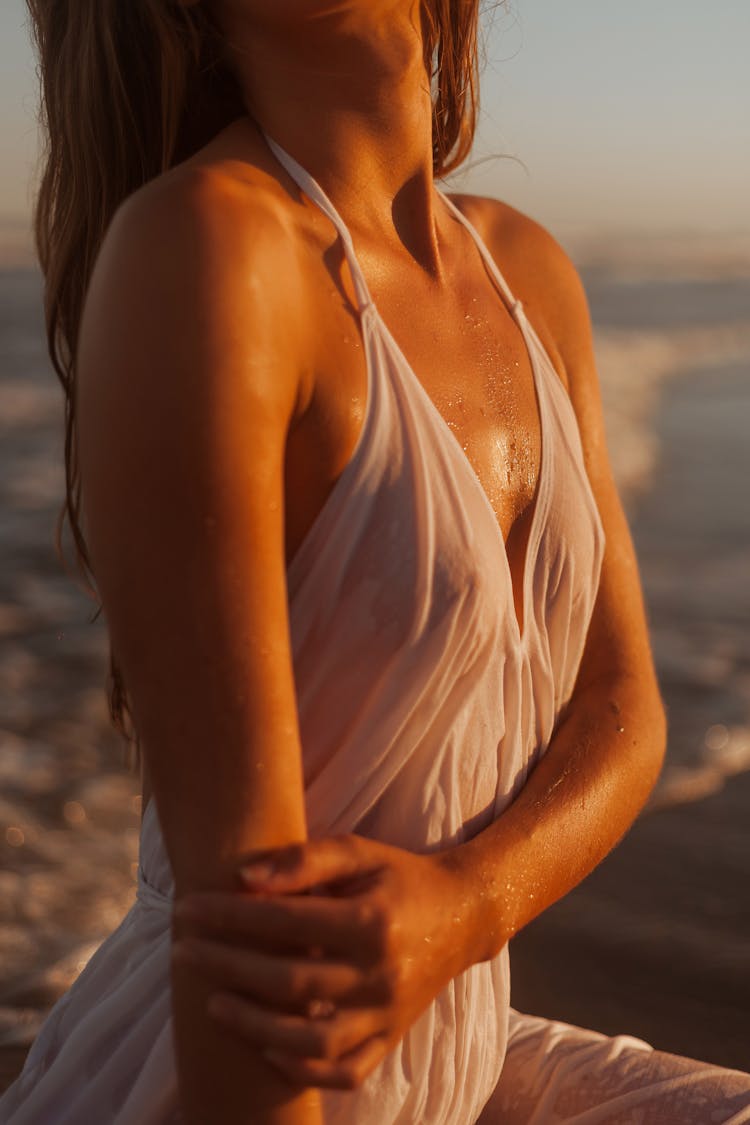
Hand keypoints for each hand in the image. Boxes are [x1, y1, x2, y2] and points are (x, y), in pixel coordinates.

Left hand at [171, 834, 477, 1089]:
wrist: (462, 915)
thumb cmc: (400, 876)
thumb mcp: (359, 852)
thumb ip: (304, 860)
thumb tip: (243, 877)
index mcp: (373, 921)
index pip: (287, 923)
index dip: (231, 916)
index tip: (189, 909)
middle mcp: (383, 974)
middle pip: (291, 982)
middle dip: (227, 966)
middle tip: (183, 952)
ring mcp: (389, 1014)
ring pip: (314, 1039)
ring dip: (254, 1026)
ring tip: (212, 1004)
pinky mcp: (391, 1038)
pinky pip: (345, 1071)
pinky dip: (303, 1068)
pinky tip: (265, 1047)